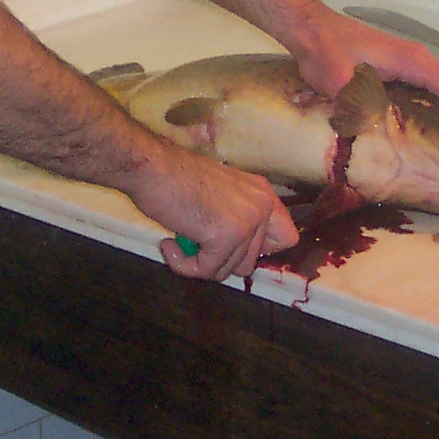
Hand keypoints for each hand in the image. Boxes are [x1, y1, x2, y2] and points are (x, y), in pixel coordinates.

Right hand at [127, 146, 297, 281]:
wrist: (151, 167)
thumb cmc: (175, 177)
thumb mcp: (220, 193)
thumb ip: (237, 216)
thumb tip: (239, 253)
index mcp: (262, 193)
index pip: (286, 238)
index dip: (258, 251)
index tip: (230, 247)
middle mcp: (261, 206)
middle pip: (251, 262)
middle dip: (221, 259)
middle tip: (196, 243)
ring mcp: (246, 221)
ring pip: (230, 270)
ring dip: (200, 263)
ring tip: (179, 242)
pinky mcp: (225, 236)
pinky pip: (207, 271)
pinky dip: (184, 266)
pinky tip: (169, 246)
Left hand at [284, 4, 438, 128]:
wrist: (311, 27)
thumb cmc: (325, 50)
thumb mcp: (336, 79)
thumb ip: (353, 102)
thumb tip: (367, 130)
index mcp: (412, 61)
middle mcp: (417, 60)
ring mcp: (407, 62)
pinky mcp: (397, 67)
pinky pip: (426, 89)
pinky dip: (436, 107)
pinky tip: (429, 129)